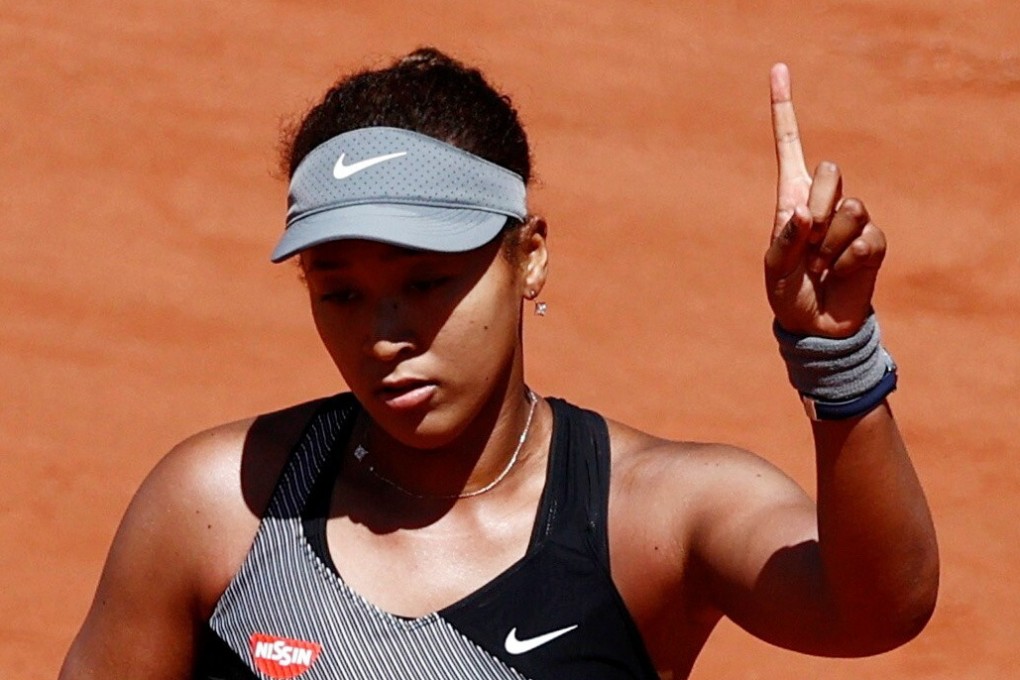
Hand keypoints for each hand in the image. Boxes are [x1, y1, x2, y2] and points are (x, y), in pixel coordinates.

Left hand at [764, 63, 885, 337]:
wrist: (815, 327)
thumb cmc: (787, 293)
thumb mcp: (773, 269)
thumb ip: (784, 239)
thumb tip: (804, 212)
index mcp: (791, 199)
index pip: (789, 147)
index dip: (782, 110)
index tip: (778, 70)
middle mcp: (823, 203)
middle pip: (831, 170)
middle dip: (820, 203)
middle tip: (809, 241)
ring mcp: (851, 222)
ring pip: (851, 207)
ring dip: (831, 243)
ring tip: (821, 266)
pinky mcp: (873, 242)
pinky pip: (866, 239)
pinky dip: (847, 262)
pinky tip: (839, 275)